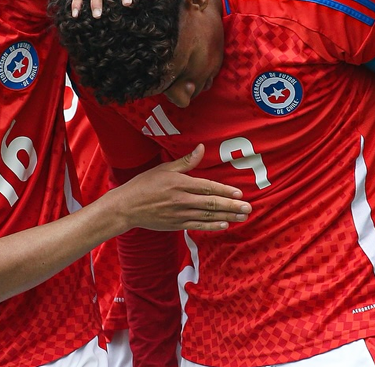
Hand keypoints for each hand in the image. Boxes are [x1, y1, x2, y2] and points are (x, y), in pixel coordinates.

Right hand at [115, 144, 251, 231]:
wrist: (126, 208)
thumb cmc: (144, 185)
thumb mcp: (164, 169)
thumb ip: (185, 161)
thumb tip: (201, 148)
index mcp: (179, 184)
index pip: (207, 187)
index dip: (224, 191)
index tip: (239, 193)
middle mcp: (181, 200)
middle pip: (211, 204)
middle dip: (232, 206)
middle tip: (248, 208)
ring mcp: (179, 214)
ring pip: (207, 216)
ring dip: (227, 216)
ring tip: (242, 216)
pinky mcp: (176, 225)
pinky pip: (198, 225)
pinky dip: (212, 226)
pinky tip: (224, 225)